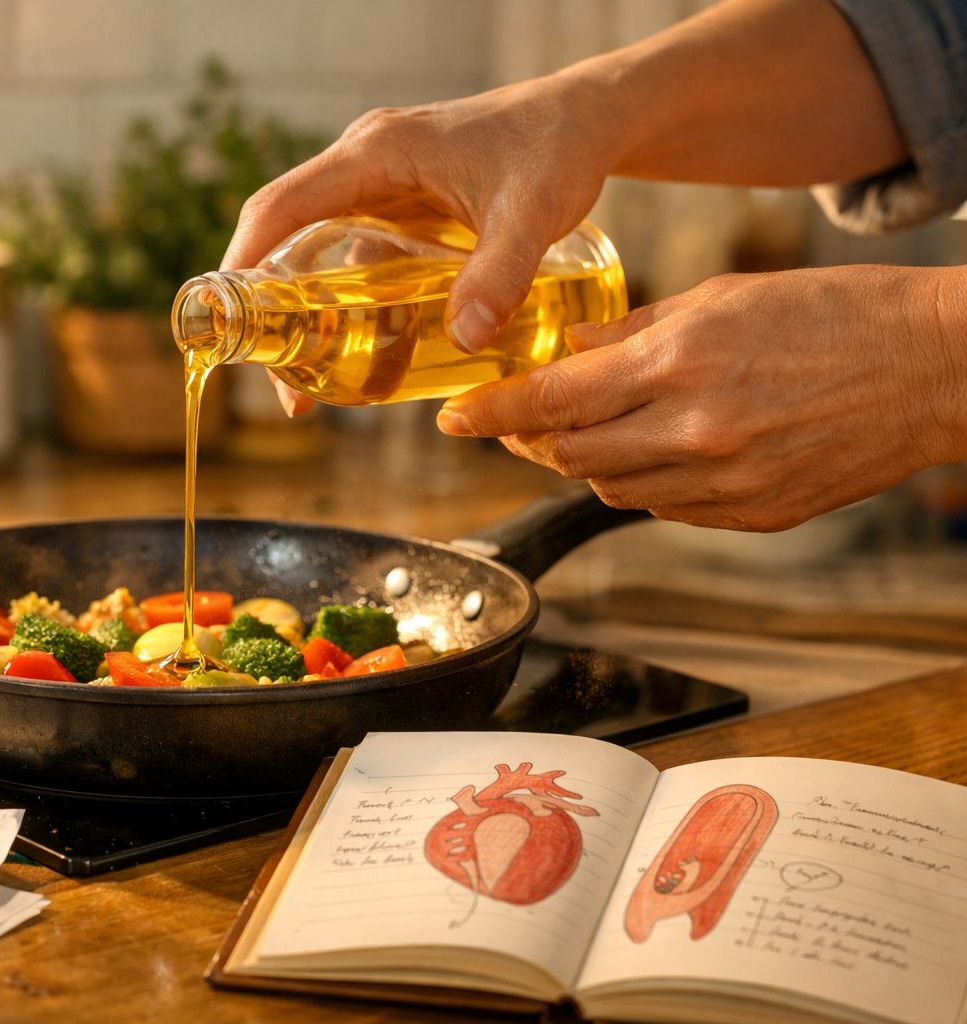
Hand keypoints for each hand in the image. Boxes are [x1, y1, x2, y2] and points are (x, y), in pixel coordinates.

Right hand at [222, 70, 622, 416]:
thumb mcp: (533, 212)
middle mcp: (364, 164)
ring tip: (322, 387)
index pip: (281, 206)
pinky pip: (356, 259)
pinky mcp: (400, 206)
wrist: (588, 120)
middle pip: (286, 238)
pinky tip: (371, 355)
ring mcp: (379, 185)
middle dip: (274, 311)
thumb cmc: (557, 148)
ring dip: (313, 317)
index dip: (245, 263)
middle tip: (284, 384)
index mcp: (375, 152)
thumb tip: (463, 338)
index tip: (233, 324)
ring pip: (320, 255)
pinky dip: (353, 307)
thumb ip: (501, 272)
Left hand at [435, 266, 966, 530]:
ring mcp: (724, 482)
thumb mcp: (722, 297)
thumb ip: (632, 332)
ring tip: (583, 430)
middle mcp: (694, 431)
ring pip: (609, 487)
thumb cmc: (834, 314)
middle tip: (514, 420)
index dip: (490, 413)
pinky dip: (639, 482)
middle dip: (528, 438)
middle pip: (567, 453)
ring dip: (581, 460)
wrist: (934, 368)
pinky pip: (663, 508)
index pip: (551, 400)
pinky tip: (648, 452)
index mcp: (680, 362)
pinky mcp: (751, 515)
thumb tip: (565, 353)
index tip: (453, 418)